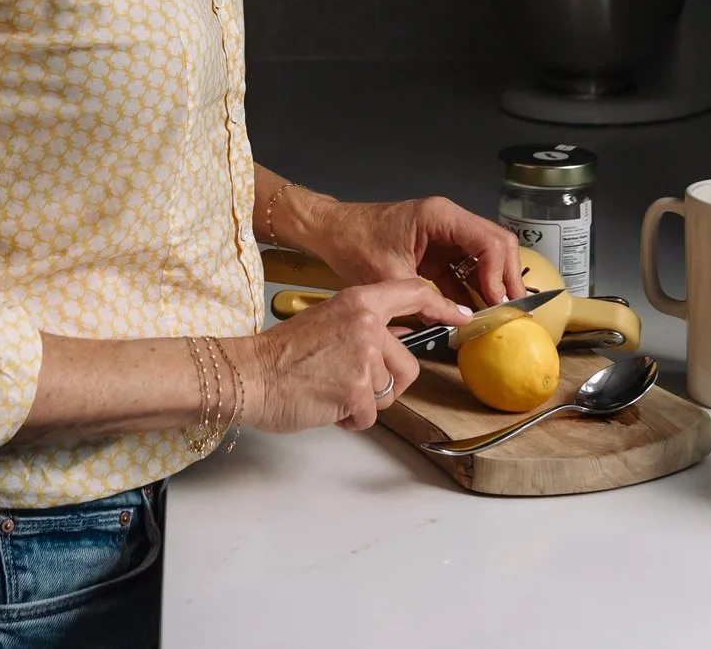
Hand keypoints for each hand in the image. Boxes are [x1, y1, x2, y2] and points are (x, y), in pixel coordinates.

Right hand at [231, 278, 435, 432]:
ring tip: (332, 390)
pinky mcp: (355, 390)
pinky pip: (369, 416)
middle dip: (386, 384)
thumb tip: (401, 336)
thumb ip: (367, 326)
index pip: (412, 293)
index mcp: (359, 302)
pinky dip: (350, 419)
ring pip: (389, 394)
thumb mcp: (329, 321)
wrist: (250, 374)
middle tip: (350, 382)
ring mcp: (362, 358)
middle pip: (408, 365)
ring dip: (365, 402)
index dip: (441, 306)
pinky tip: (325, 404)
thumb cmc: (284, 354)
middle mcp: (366, 325)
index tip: (460, 316)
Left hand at [305, 194, 528, 308]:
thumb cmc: (353, 242)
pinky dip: (472, 290)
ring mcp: (445, 235)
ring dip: (492, 285)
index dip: (499, 274)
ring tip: (497, 315)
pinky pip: (464, 270)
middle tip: (510, 310)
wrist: (331, 232)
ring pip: (484, 258)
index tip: (498, 302)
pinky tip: (474, 312)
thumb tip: (456, 321)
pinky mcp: (437, 251)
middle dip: (506, 278)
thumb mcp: (389, 276)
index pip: (488, 241)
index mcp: (440, 216)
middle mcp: (448, 221)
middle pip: (496, 245)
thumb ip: (425, 299)